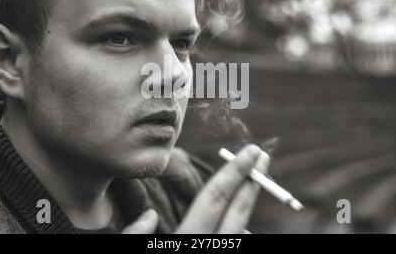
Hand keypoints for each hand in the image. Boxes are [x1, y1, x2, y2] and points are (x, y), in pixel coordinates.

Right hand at [121, 144, 269, 233]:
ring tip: (248, 187)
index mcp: (186, 242)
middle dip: (252, 182)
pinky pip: (232, 243)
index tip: (251, 152)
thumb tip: (148, 216)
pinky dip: (235, 230)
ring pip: (238, 233)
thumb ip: (132, 236)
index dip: (234, 173)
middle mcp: (209, 250)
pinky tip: (233, 225)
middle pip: (238, 214)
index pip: (213, 200)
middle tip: (262, 156)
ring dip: (244, 209)